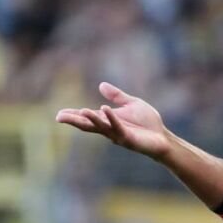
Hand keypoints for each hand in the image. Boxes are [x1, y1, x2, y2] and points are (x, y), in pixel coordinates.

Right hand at [55, 82, 172, 159]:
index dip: (74, 115)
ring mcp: (118, 134)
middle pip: (89, 125)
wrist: (162, 137)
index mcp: (108, 120)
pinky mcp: (128, 138)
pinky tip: (104, 109)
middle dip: (75, 120)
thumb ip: (117, 96)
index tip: (59, 114)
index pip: (88, 118)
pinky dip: (111, 118)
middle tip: (59, 117)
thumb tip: (101, 85)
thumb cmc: (147, 123)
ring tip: (81, 111)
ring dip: (91, 119)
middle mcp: (110, 128)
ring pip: (101, 127)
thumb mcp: (131, 104)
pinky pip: (118, 127)